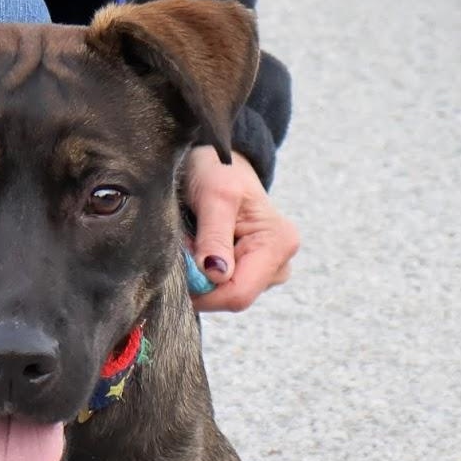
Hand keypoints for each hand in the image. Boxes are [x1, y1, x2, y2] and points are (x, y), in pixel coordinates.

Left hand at [182, 146, 299, 312]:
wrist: (220, 162)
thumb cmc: (219, 171)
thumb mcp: (214, 195)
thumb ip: (214, 236)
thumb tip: (216, 275)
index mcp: (278, 244)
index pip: (238, 294)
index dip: (203, 292)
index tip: (180, 267)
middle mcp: (280, 263)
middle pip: (232, 298)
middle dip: (202, 281)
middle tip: (186, 248)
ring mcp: (269, 272)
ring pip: (226, 296)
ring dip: (202, 278)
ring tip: (195, 243)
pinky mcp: (254, 275)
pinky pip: (224, 289)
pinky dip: (205, 275)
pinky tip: (202, 252)